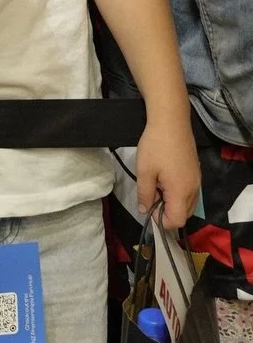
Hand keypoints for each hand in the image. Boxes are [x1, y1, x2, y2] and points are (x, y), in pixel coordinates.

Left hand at [135, 115, 200, 229]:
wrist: (171, 122)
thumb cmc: (155, 146)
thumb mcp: (144, 171)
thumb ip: (144, 194)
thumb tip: (144, 211)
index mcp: (181, 192)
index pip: (177, 221)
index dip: (162, 221)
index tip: (148, 208)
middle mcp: (193, 190)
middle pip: (184, 214)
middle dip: (167, 212)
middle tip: (151, 196)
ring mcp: (197, 180)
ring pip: (187, 203)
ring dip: (172, 202)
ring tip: (156, 185)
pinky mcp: (196, 172)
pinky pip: (189, 192)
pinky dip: (177, 193)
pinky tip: (164, 177)